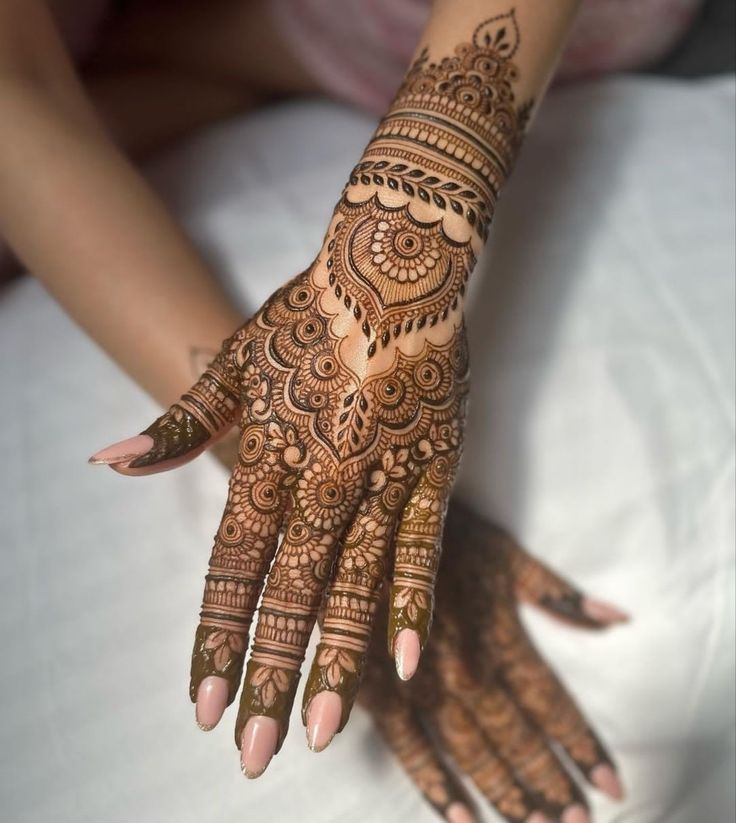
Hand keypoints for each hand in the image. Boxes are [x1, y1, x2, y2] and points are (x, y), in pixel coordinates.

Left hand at [90, 200, 470, 774]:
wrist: (393, 267)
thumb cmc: (309, 316)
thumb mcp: (236, 362)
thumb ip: (181, 424)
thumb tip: (111, 464)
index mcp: (270, 452)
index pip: (232, 564)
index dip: (213, 636)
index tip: (197, 705)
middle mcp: (324, 474)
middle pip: (290, 589)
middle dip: (268, 674)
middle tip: (252, 753)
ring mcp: (384, 474)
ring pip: (355, 581)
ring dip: (337, 659)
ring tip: (325, 731)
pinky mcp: (435, 467)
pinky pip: (424, 544)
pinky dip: (414, 601)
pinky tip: (406, 663)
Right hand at [359, 502, 627, 822]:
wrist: (363, 525)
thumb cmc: (437, 535)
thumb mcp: (502, 552)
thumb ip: (556, 593)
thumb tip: (617, 618)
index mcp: (500, 637)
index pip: (552, 706)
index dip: (583, 746)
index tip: (611, 784)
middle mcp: (467, 671)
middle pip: (518, 740)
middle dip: (552, 784)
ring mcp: (422, 686)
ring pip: (472, 754)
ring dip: (507, 793)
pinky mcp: (378, 691)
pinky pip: (410, 750)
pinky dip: (436, 788)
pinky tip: (463, 817)